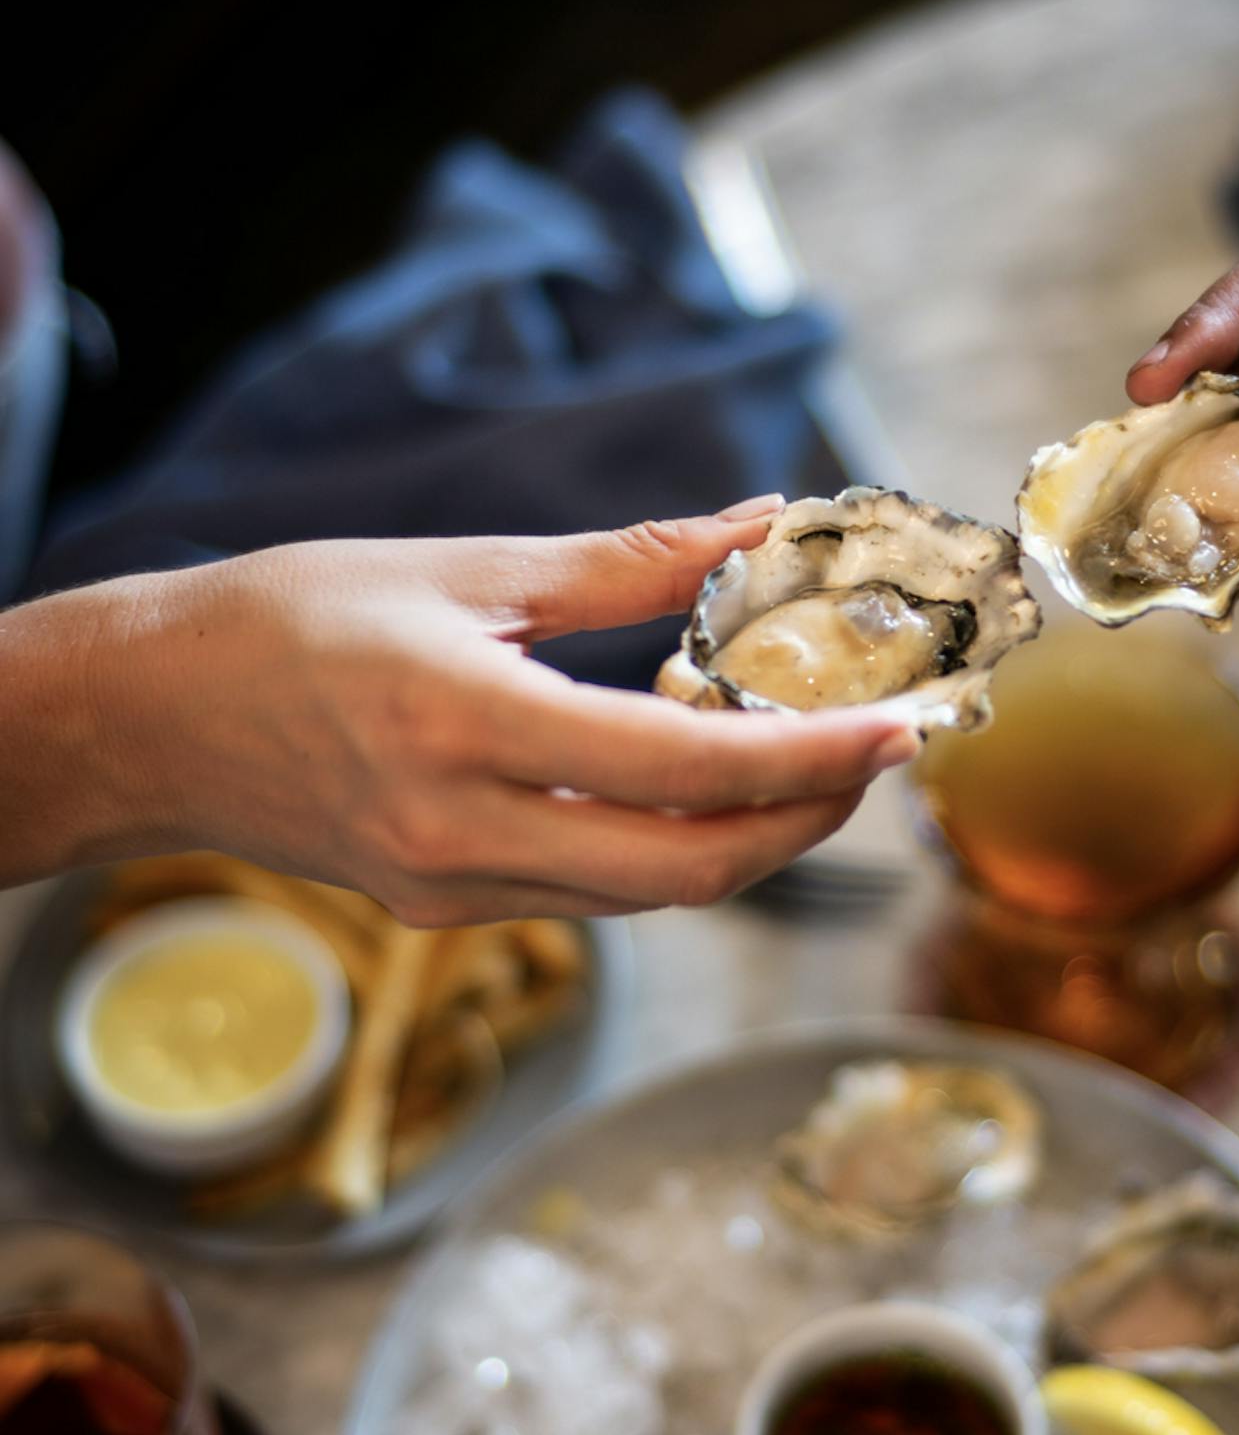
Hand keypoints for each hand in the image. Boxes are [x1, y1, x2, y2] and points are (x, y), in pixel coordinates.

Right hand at [1, 500, 919, 919]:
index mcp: (464, 725)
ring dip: (750, 838)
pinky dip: (671, 844)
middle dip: (808, 820)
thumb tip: (757, 526)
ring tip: (810, 762)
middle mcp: (462, 832)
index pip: (684, 766)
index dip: (810, 758)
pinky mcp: (446, 908)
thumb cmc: (284, 619)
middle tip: (875, 755)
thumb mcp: (461, 567)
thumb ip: (626, 563)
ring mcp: (453, 888)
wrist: (144, 721)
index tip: (899, 731)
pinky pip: (597, 893)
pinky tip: (697, 777)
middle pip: (692, 868)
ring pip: (653, 894)